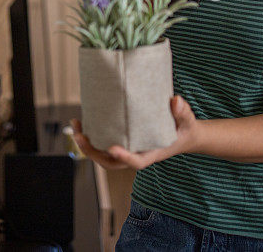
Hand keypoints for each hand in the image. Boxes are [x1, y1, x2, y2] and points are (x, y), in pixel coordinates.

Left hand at [71, 95, 199, 170]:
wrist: (182, 135)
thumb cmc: (184, 129)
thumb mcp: (187, 121)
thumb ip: (182, 112)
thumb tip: (176, 100)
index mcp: (151, 154)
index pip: (136, 161)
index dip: (124, 157)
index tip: (113, 149)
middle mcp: (136, 154)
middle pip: (110, 162)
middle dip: (93, 152)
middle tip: (80, 135)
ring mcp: (127, 149)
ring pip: (102, 154)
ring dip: (86, 144)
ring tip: (75, 126)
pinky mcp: (121, 141)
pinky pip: (103, 143)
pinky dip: (90, 135)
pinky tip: (81, 121)